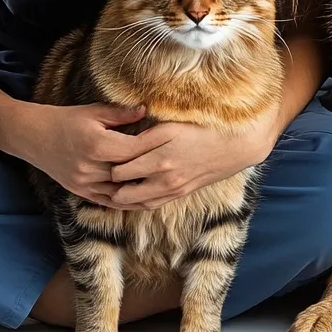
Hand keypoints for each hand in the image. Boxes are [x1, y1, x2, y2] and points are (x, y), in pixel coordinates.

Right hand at [13, 102, 160, 206]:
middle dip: (151, 170)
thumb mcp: (94, 111)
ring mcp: (85, 184)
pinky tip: (142, 198)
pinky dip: (126, 201)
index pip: (134, 150)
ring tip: (164, 186)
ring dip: (142, 190)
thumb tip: (146, 110)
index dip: (153, 147)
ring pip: (122, 192)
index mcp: (96, 144)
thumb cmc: (66, 119)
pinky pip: (109, 202)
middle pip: (130, 173)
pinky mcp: (81, 193)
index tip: (170, 143)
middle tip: (173, 166)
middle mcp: (91, 167)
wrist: (35, 137)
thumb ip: (121, 114)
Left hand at [109, 108, 280, 208]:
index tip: (99, 157)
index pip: (119, 168)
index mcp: (158, 158)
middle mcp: (163, 179)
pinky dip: (135, 201)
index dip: (107, 164)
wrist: (232, 147)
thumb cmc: (200, 130)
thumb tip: (120, 140)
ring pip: (134, 202)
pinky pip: (149, 205)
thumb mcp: (170, 126)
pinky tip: (128, 193)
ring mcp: (171, 190)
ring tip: (109, 184)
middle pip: (122, 190)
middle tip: (101, 171)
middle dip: (110, 183)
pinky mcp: (178, 195)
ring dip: (120, 195)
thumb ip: (144, 135)